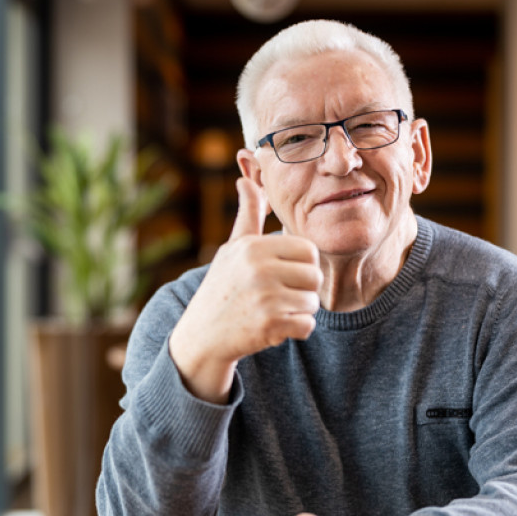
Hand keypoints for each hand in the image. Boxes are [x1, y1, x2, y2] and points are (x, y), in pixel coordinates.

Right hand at [169, 176, 321, 402]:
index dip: (303, 265)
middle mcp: (259, 269)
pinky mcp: (269, 325)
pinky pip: (307, 325)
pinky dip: (297, 330)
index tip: (286, 274)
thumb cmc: (222, 287)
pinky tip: (277, 327)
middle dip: (304, 289)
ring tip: (276, 310)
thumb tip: (246, 180)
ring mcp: (264, 298)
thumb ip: (248, 216)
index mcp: (253, 247)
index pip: (308, 250)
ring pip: (312, 303)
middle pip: (314, 276)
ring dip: (300, 311)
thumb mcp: (232, 249)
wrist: (202, 335)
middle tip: (283, 296)